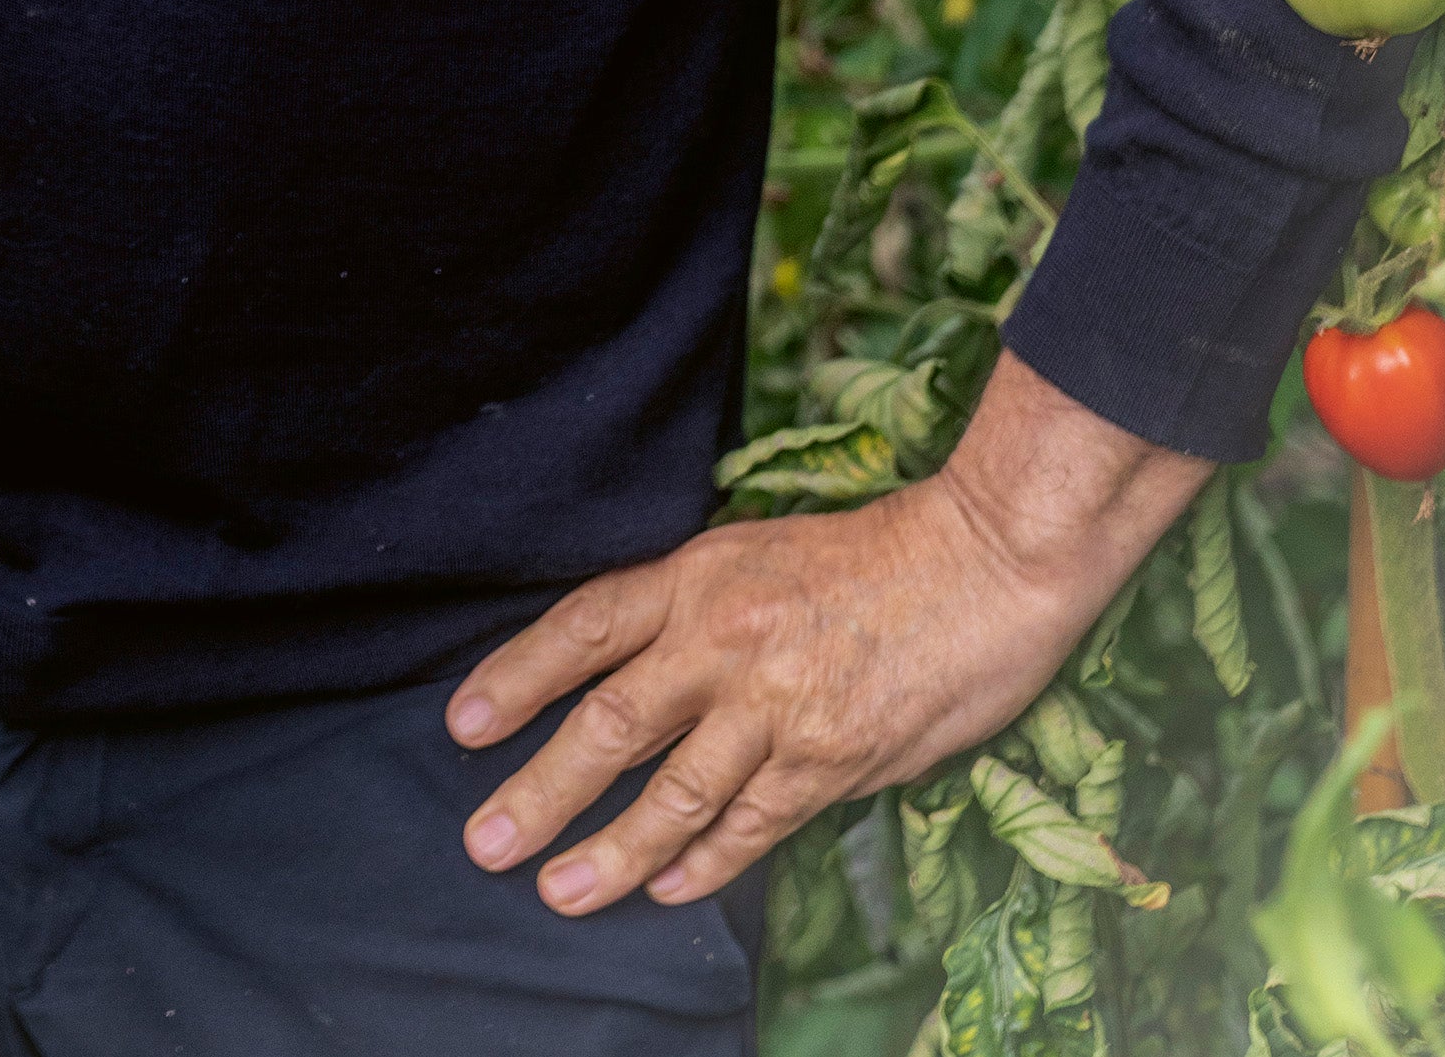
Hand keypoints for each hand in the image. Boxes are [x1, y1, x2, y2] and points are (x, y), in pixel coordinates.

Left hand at [446, 354, 1208, 915]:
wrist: (981, 559)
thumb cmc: (872, 553)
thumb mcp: (759, 553)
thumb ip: (698, 613)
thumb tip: (638, 674)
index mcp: (698, 576)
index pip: (584, 626)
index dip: (519, 676)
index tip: (463, 725)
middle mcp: (723, 639)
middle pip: (610, 722)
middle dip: (540, 789)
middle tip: (485, 841)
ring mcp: (776, 704)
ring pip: (673, 793)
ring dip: (612, 851)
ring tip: (560, 891)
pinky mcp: (831, 759)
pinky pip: (751, 824)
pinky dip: (706, 862)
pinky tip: (668, 888)